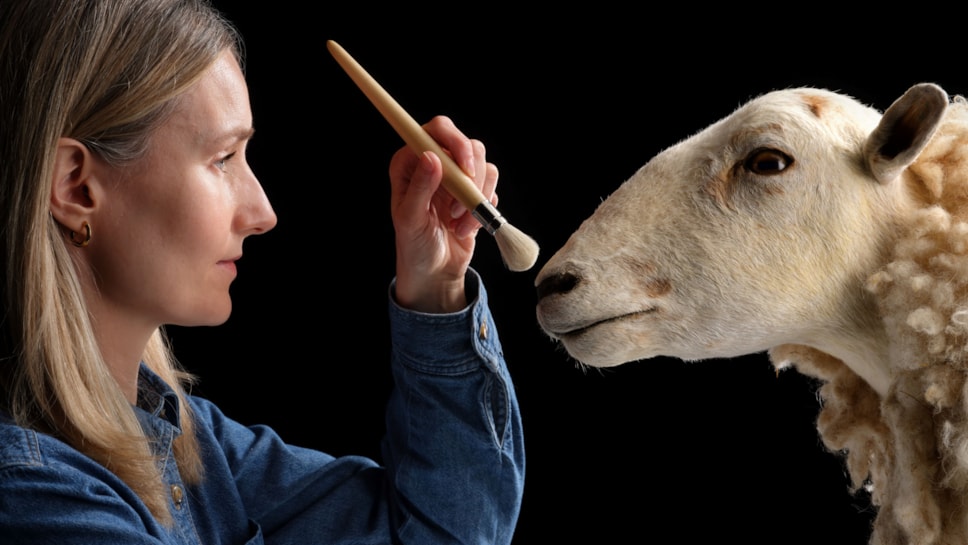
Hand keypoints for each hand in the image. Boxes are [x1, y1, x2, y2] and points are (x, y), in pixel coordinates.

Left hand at [388, 116, 497, 312]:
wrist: (434, 272)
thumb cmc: (414, 246)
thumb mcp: (410, 219)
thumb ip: (420, 188)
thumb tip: (431, 156)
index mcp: (411, 162)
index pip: (437, 130)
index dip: (455, 141)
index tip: (465, 169)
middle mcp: (435, 163)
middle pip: (467, 144)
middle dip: (471, 176)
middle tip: (460, 205)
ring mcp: (457, 178)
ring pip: (484, 166)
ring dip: (476, 198)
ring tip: (458, 222)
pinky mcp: (474, 193)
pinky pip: (491, 188)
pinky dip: (482, 210)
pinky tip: (465, 228)